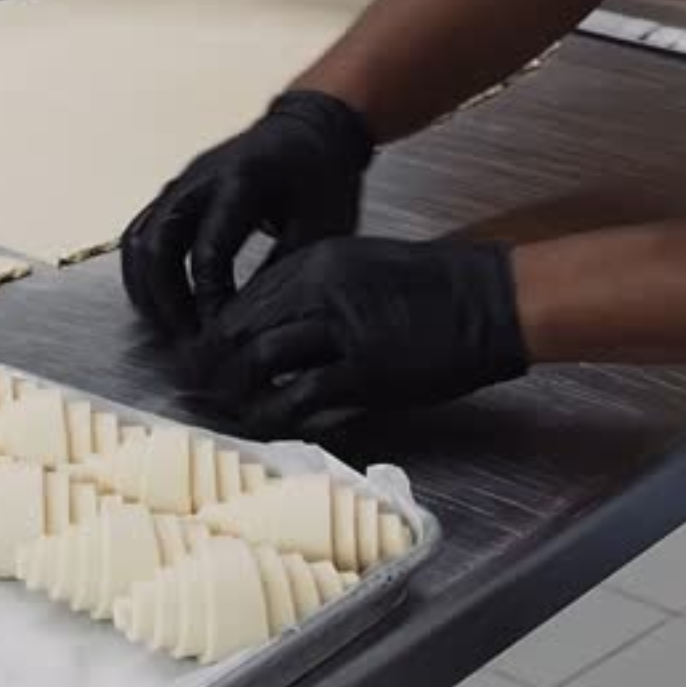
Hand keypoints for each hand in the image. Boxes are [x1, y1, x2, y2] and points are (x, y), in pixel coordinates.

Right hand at [121, 91, 374, 337]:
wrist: (312, 128)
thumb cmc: (322, 176)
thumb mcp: (322, 225)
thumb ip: (287, 271)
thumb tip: (256, 329)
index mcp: (242, 181)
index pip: (209, 252)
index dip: (210, 301)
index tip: (222, 337)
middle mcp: (200, 178)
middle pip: (157, 246)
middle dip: (166, 302)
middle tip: (188, 343)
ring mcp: (181, 182)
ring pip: (139, 241)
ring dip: (148, 291)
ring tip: (171, 332)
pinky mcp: (174, 190)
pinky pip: (141, 233)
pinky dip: (143, 273)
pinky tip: (162, 304)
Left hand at [193, 236, 528, 432]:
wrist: (489, 299)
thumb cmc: (431, 287)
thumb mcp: (361, 269)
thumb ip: (312, 295)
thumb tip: (266, 331)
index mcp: (316, 260)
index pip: (241, 299)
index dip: (211, 335)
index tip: (200, 361)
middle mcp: (320, 288)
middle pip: (239, 329)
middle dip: (209, 367)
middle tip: (195, 394)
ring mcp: (343, 327)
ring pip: (259, 361)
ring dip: (233, 393)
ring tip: (222, 414)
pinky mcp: (366, 369)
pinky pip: (300, 396)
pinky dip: (273, 414)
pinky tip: (264, 426)